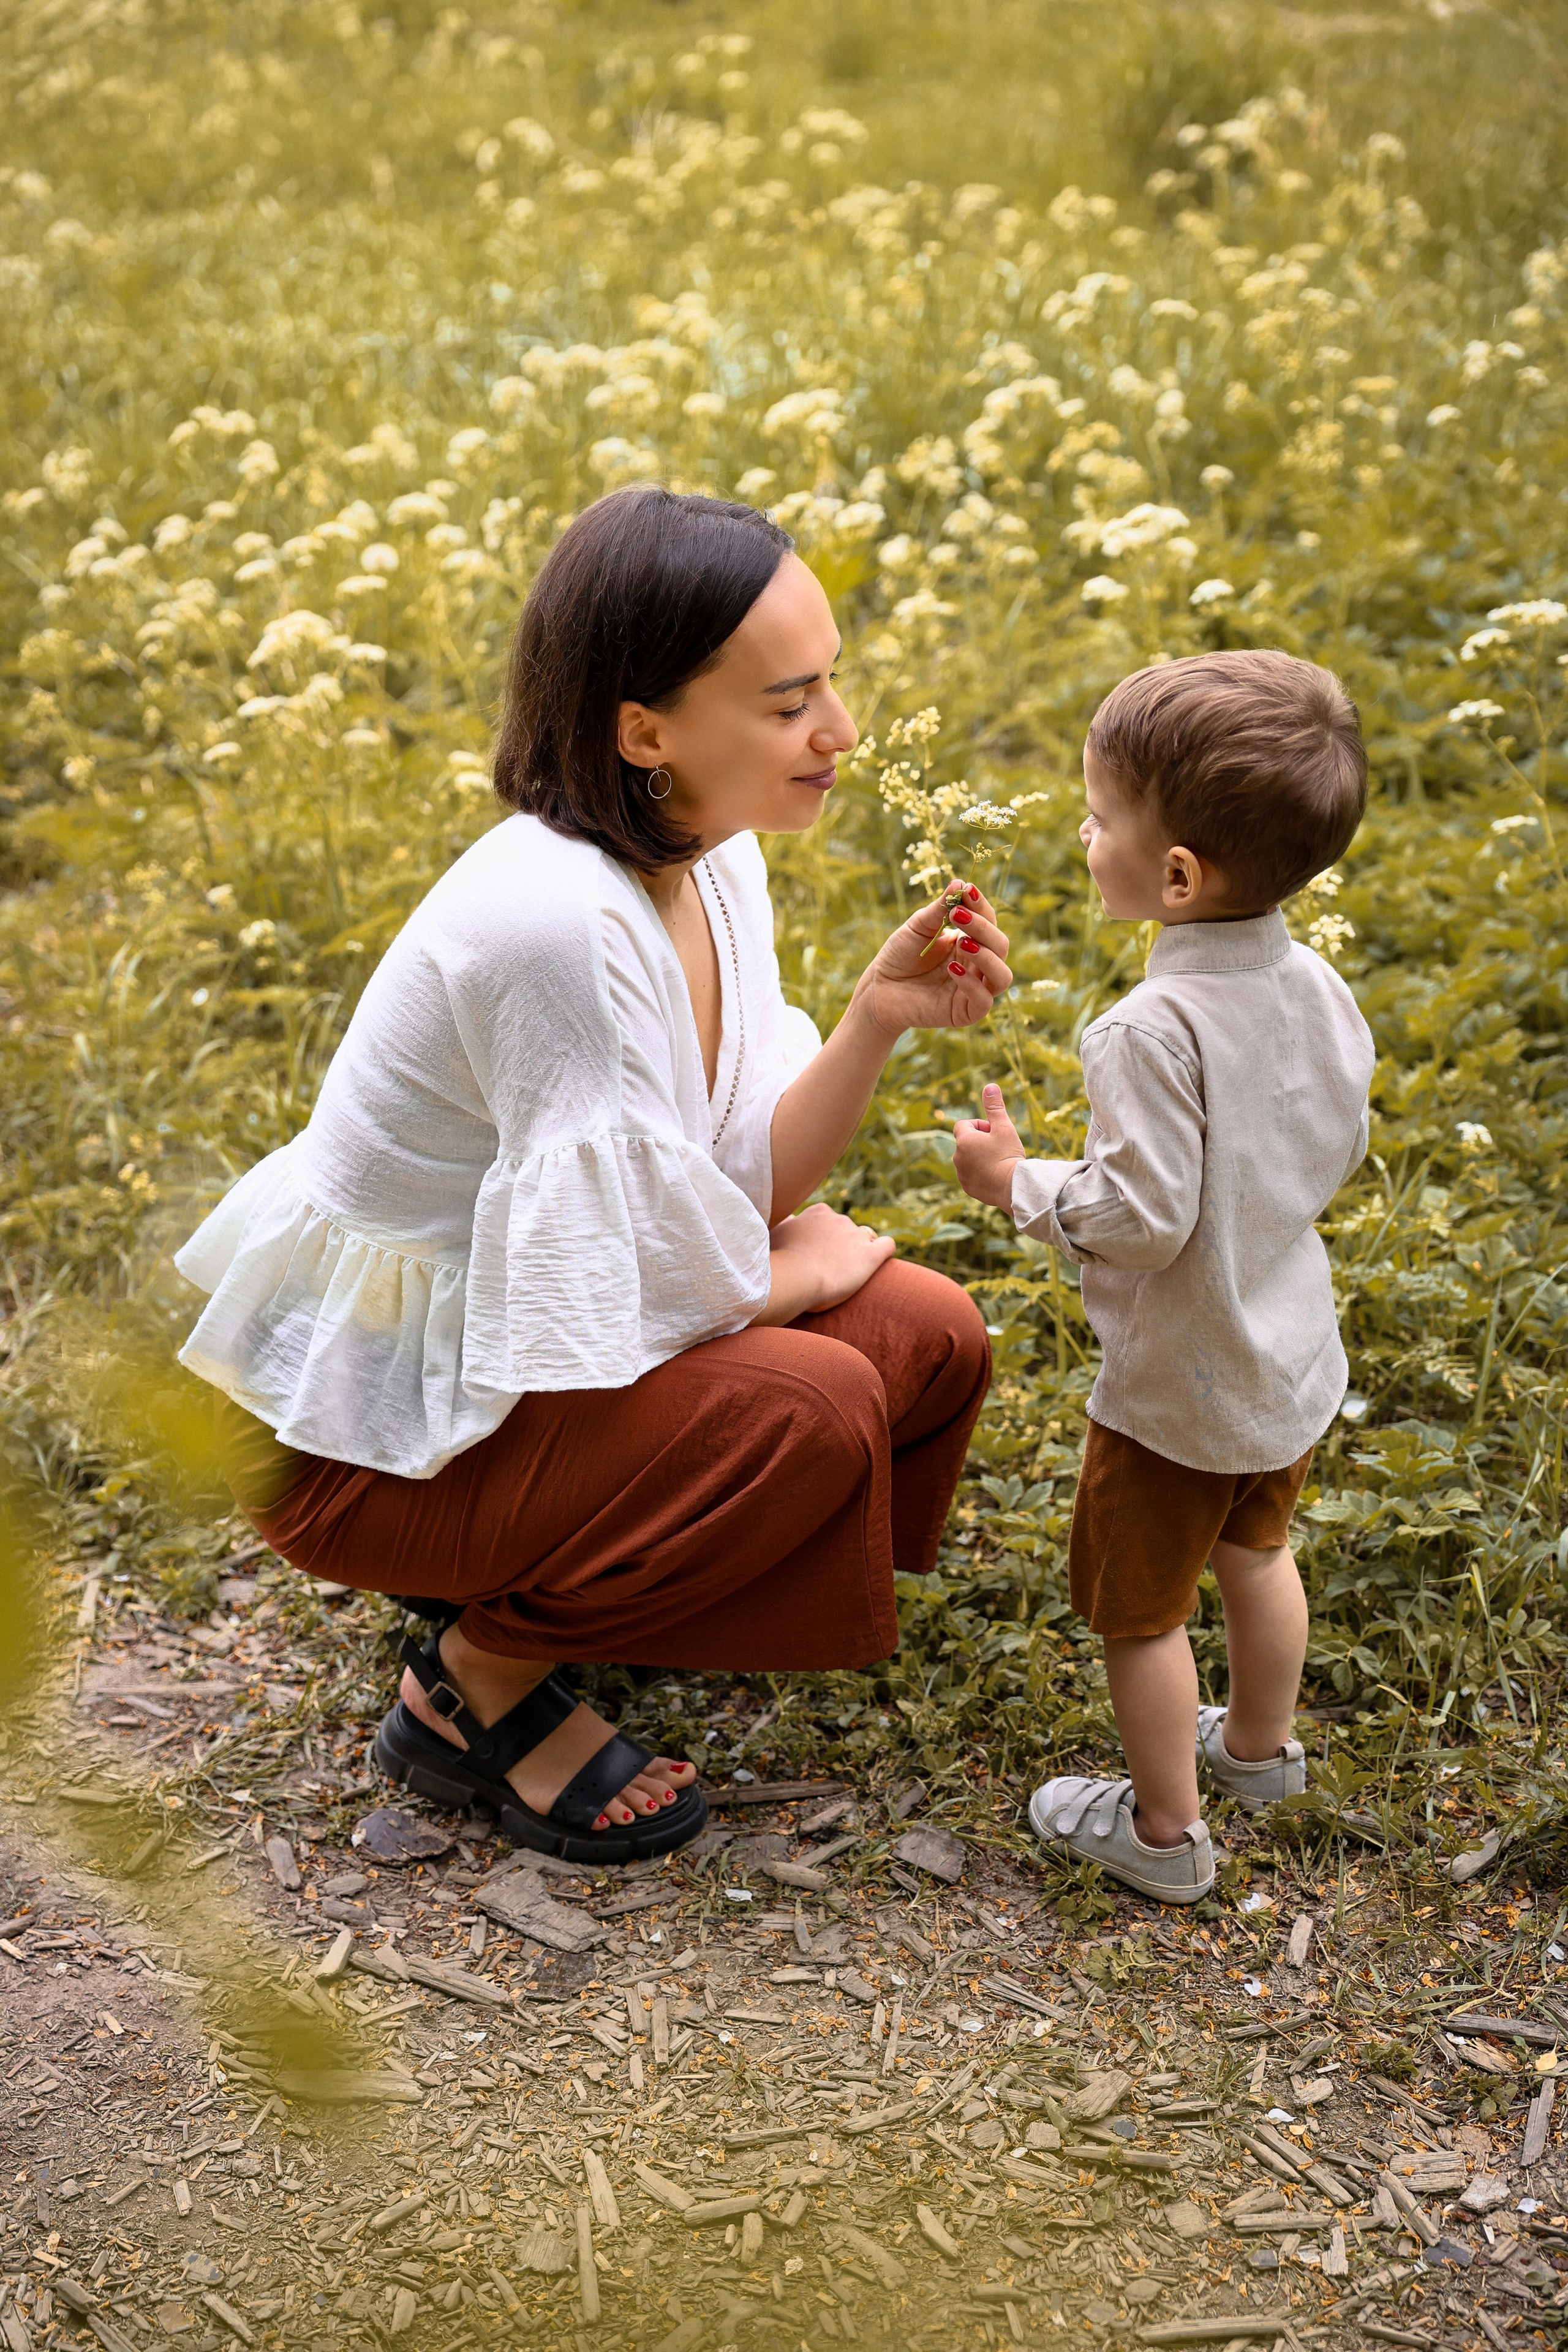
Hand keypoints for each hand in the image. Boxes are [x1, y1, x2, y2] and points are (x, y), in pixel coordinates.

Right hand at [752, 1202, 896, 1325]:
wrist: (794, 1278)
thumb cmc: (778, 1261)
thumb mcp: (774, 1235)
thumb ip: (782, 1225)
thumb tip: (783, 1219)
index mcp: (817, 1213)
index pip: (827, 1219)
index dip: (824, 1236)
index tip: (817, 1252)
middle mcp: (839, 1219)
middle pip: (846, 1228)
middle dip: (842, 1244)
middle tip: (830, 1266)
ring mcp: (856, 1236)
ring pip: (867, 1235)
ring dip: (861, 1248)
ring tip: (852, 1268)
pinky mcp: (872, 1255)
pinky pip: (888, 1246)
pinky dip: (885, 1251)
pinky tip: (880, 1261)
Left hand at [849, 880, 1012, 1042]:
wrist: (878, 988)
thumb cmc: (899, 955)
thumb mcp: (918, 927)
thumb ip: (939, 909)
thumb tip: (959, 881)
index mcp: (970, 941)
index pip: (990, 922)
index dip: (982, 906)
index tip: (967, 890)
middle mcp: (978, 965)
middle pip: (1000, 946)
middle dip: (983, 928)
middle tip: (958, 915)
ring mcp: (974, 989)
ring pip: (1002, 976)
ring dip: (987, 957)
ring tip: (964, 943)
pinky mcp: (965, 1012)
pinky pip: (983, 1000)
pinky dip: (971, 984)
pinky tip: (952, 969)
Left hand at [953, 1082, 1025, 1212]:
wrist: (1013, 1187)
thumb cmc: (1009, 1155)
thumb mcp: (1004, 1127)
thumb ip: (995, 1107)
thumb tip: (990, 1086)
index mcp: (964, 1141)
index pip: (963, 1125)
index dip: (979, 1125)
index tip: (994, 1132)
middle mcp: (957, 1158)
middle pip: (966, 1143)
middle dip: (980, 1141)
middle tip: (1000, 1147)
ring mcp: (962, 1175)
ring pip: (969, 1160)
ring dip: (980, 1157)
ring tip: (999, 1162)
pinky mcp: (968, 1188)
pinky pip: (972, 1176)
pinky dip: (981, 1173)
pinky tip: (996, 1175)